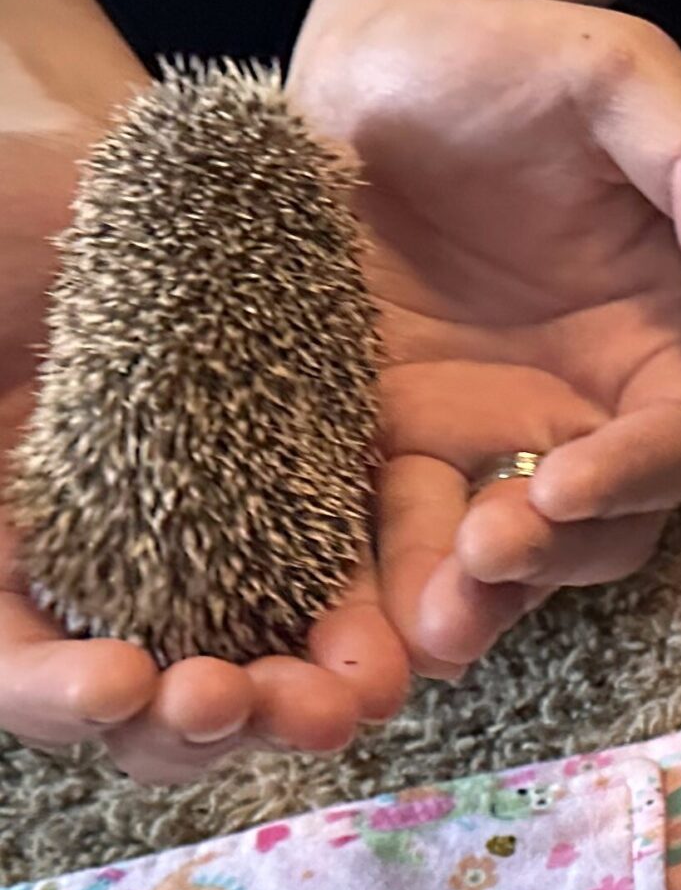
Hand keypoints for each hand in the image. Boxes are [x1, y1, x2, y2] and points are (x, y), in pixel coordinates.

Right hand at [0, 121, 402, 783]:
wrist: (117, 169)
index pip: (7, 665)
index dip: (54, 694)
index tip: (120, 681)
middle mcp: (97, 579)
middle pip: (140, 702)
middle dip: (193, 720)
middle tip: (240, 700)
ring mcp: (210, 554)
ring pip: (257, 667)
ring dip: (300, 696)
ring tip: (351, 697)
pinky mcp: (314, 508)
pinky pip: (357, 581)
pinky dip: (386, 611)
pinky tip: (430, 618)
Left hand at [291, 0, 680, 675]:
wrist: (370, 57)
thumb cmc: (512, 56)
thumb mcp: (622, 74)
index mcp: (667, 346)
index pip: (673, 439)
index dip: (632, 474)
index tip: (562, 483)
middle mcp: (585, 415)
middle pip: (592, 529)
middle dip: (541, 562)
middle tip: (476, 568)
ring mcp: (483, 441)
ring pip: (493, 556)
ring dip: (461, 600)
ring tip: (414, 627)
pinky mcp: (387, 447)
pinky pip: (385, 531)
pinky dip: (366, 579)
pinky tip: (330, 605)